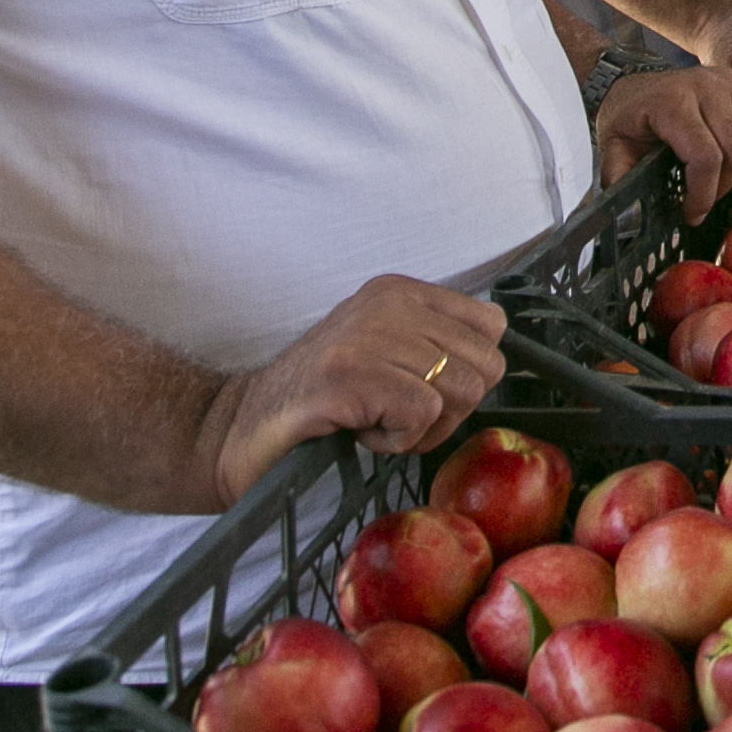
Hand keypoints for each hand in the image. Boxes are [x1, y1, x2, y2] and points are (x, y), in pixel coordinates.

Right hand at [194, 276, 507, 507]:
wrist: (240, 427)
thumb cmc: (321, 398)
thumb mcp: (383, 351)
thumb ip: (433, 345)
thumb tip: (491, 365)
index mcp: (400, 292)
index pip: (491, 326)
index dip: (468, 373)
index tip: (425, 390)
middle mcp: (387, 304)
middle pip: (484, 365)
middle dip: (452, 407)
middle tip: (400, 416)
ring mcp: (365, 337)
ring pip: (457, 391)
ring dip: (422, 428)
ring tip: (375, 422)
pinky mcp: (347, 376)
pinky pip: (422, 415)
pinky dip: (399, 440)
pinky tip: (361, 432)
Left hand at [598, 64, 731, 220]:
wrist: (630, 81)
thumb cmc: (626, 115)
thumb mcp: (613, 147)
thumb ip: (621, 179)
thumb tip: (626, 218)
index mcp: (672, 104)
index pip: (705, 157)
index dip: (703, 194)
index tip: (693, 213)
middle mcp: (705, 87)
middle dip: (722, 186)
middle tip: (706, 198)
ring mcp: (727, 81)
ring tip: (724, 177)